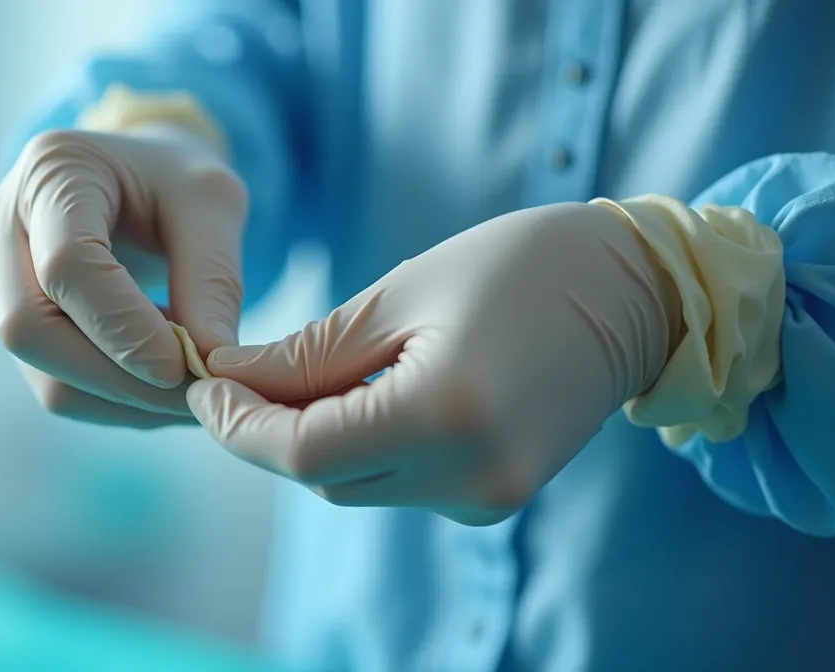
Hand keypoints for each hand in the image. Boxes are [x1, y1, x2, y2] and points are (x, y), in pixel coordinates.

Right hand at [0, 125, 247, 426]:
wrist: (139, 179)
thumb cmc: (176, 181)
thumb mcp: (214, 202)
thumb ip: (213, 276)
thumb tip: (212, 359)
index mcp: (52, 169)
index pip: (66, 264)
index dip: (124, 327)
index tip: (186, 365)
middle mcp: (1, 221)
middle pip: (28, 327)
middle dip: (118, 376)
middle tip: (195, 392)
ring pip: (39, 370)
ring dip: (121, 397)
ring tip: (188, 388)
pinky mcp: (6, 320)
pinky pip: (52, 383)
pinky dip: (114, 399)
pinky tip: (159, 384)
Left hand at [187, 203, 681, 524]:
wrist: (632, 291)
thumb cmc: (517, 266)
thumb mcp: (400, 294)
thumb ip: (307, 353)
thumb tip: (226, 378)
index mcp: (446, 414)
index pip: (303, 452)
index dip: (238, 426)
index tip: (202, 384)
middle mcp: (470, 476)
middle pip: (323, 476)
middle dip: (266, 430)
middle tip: (231, 374)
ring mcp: (487, 497)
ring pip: (354, 485)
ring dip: (311, 438)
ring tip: (293, 375)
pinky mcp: (493, 498)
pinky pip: (398, 483)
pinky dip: (362, 445)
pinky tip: (360, 394)